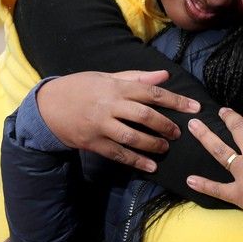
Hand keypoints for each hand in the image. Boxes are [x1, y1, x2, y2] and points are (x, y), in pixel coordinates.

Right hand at [36, 70, 199, 172]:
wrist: (48, 106)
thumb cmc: (81, 87)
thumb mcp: (106, 77)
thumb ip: (137, 78)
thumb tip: (165, 75)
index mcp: (115, 87)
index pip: (152, 92)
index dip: (176, 101)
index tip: (194, 108)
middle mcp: (109, 106)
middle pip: (145, 115)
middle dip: (166, 125)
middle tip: (178, 132)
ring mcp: (101, 126)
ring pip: (132, 137)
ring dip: (152, 144)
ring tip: (164, 147)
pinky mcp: (93, 143)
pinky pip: (118, 154)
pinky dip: (136, 161)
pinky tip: (150, 166)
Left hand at [185, 108, 242, 223]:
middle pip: (237, 129)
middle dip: (229, 117)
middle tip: (222, 112)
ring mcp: (242, 175)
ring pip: (220, 151)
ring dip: (205, 136)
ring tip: (193, 125)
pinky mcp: (237, 194)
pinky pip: (217, 189)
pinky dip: (203, 185)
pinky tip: (189, 180)